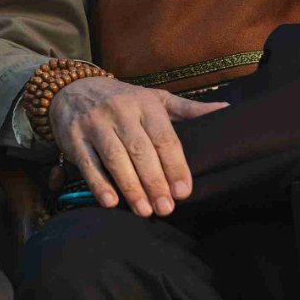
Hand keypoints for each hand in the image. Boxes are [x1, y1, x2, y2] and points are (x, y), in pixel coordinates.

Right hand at [50, 78, 228, 216]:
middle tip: (166, 208)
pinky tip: (112, 203)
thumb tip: (226, 111)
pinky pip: (88, 164)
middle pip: (141, 150)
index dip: (175, 166)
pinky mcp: (74, 137)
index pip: (164, 137)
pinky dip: (99, 184)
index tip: (184, 191)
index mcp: (145, 103)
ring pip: (115, 158)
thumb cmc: (123, 99)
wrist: (73, 88)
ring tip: (144, 211)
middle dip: (155, 181)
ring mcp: (95, 123)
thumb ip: (189, 109)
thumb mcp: (156, 98)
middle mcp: (120, 111)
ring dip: (131, 187)